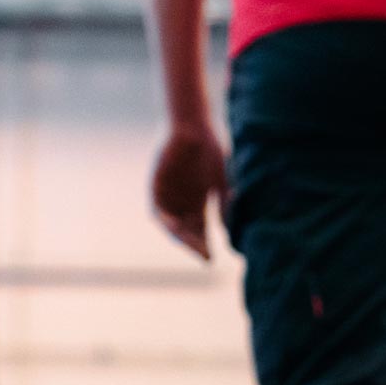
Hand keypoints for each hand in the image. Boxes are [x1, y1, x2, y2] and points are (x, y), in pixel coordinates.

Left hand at [151, 117, 227, 258]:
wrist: (192, 125)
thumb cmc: (210, 149)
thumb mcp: (220, 181)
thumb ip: (224, 204)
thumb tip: (230, 229)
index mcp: (197, 204)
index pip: (200, 231)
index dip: (206, 245)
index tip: (213, 259)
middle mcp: (182, 203)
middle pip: (187, 231)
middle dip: (196, 245)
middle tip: (205, 256)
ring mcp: (168, 197)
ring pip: (173, 225)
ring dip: (181, 237)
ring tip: (192, 247)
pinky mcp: (156, 187)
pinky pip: (158, 210)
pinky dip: (166, 220)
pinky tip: (176, 226)